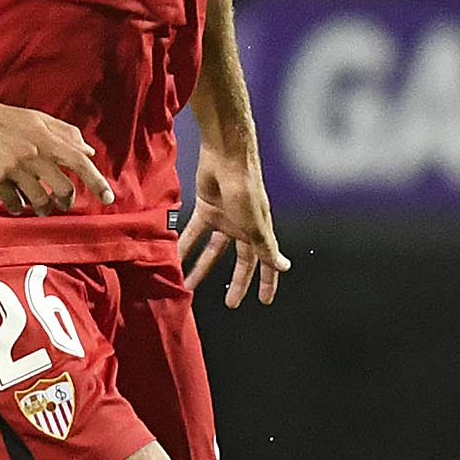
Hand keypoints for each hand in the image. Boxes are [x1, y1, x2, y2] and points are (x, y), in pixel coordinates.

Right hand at [0, 95, 113, 215]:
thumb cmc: (4, 118)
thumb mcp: (38, 119)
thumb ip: (65, 134)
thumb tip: (89, 152)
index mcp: (46, 138)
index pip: (79, 162)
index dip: (97, 182)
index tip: (108, 197)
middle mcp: (33, 154)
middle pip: (63, 189)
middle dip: (66, 200)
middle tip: (62, 201)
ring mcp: (14, 168)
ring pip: (40, 201)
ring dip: (44, 208)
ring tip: (41, 206)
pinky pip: (14, 203)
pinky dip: (18, 207)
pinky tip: (17, 202)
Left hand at [179, 143, 289, 307]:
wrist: (226, 155)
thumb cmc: (246, 188)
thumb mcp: (255, 223)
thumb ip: (266, 247)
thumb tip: (285, 267)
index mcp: (259, 231)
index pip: (265, 262)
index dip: (267, 281)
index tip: (265, 301)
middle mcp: (243, 227)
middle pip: (240, 261)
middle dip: (236, 282)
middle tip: (230, 303)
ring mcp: (224, 218)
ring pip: (213, 251)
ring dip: (202, 268)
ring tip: (189, 286)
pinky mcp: (206, 209)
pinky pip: (194, 233)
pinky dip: (185, 245)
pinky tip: (174, 259)